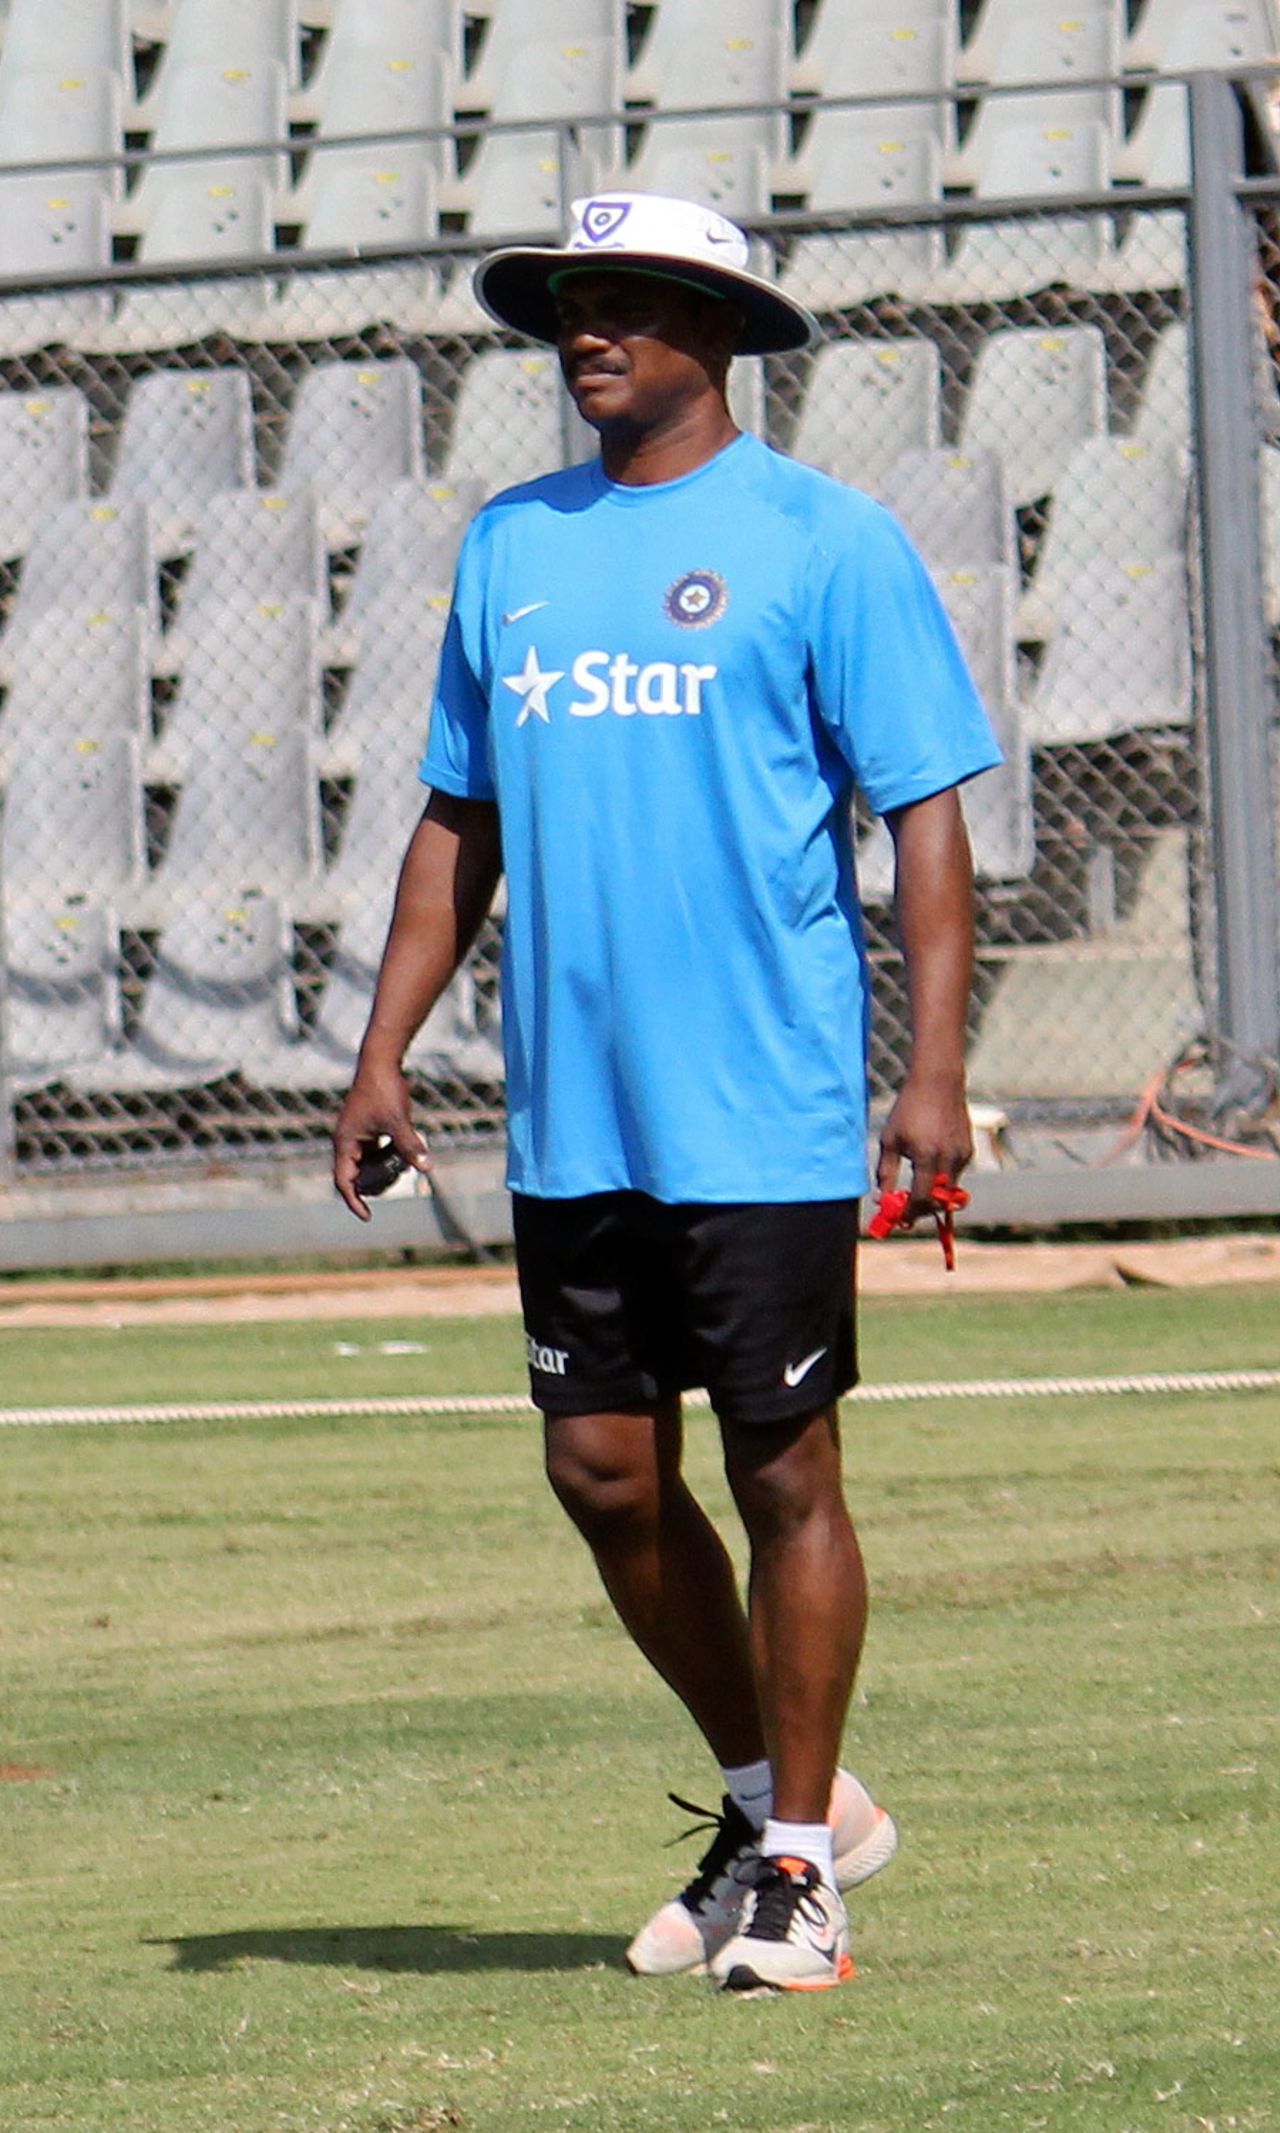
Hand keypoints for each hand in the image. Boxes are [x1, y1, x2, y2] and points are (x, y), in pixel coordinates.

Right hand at [332, 1058, 430, 1220]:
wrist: (381, 1060)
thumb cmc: (384, 1089)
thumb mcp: (398, 1120)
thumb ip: (410, 1145)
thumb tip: (425, 1167)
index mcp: (345, 1141)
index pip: (344, 1181)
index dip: (354, 1202)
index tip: (367, 1217)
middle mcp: (347, 1139)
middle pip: (354, 1175)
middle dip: (373, 1185)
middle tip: (393, 1185)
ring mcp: (356, 1132)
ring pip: (366, 1162)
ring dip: (381, 1170)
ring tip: (401, 1169)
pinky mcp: (366, 1125)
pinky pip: (373, 1150)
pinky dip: (386, 1155)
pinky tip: (402, 1154)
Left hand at [876, 1072, 972, 1224]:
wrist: (938, 1082)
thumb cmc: (908, 1110)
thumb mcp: (890, 1140)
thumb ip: (886, 1173)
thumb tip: (881, 1201)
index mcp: (927, 1157)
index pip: (921, 1199)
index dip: (910, 1214)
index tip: (900, 1222)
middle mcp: (949, 1159)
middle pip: (938, 1201)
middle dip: (923, 1210)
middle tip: (907, 1212)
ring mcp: (962, 1155)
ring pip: (948, 1189)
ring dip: (932, 1193)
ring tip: (916, 1184)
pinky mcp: (969, 1150)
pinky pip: (955, 1174)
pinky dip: (941, 1177)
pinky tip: (930, 1160)